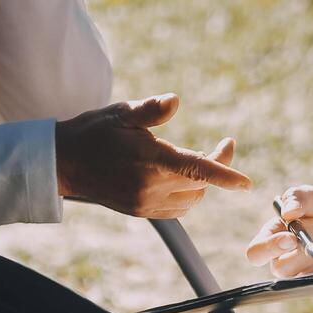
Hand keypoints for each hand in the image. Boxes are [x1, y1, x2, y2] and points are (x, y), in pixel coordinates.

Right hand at [54, 94, 250, 217]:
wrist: (65, 163)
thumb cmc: (94, 132)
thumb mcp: (121, 113)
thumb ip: (150, 109)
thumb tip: (175, 101)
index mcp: (150, 161)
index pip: (197, 169)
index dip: (225, 175)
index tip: (246, 184)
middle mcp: (150, 187)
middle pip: (200, 183)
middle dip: (218, 165)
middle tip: (225, 144)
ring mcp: (145, 203)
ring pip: (192, 199)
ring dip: (202, 182)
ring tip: (199, 159)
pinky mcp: (141, 212)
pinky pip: (178, 209)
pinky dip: (188, 195)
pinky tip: (184, 178)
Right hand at [245, 185, 312, 277]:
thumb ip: (299, 197)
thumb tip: (288, 212)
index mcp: (272, 237)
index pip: (256, 252)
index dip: (269, 249)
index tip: (291, 238)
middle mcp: (282, 259)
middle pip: (281, 269)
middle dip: (305, 254)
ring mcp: (301, 273)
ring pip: (307, 276)